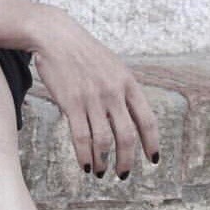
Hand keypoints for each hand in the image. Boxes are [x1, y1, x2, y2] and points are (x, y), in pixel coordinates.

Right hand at [29, 5, 159, 176]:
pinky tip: (85, 165)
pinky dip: (84, 156)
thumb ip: (123, 90)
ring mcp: (92, 98)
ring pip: (103, 141)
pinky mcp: (71, 102)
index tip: (152, 160)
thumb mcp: (113, 66)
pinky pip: (81, 137)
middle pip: (127, 136)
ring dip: (104, 162)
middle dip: (126, 160)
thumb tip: (130, 118)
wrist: (56, 36)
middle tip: (123, 174)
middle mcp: (113, 92)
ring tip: (101, 172)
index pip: (147, 120)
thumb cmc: (84, 53)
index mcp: (128, 83)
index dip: (152, 143)